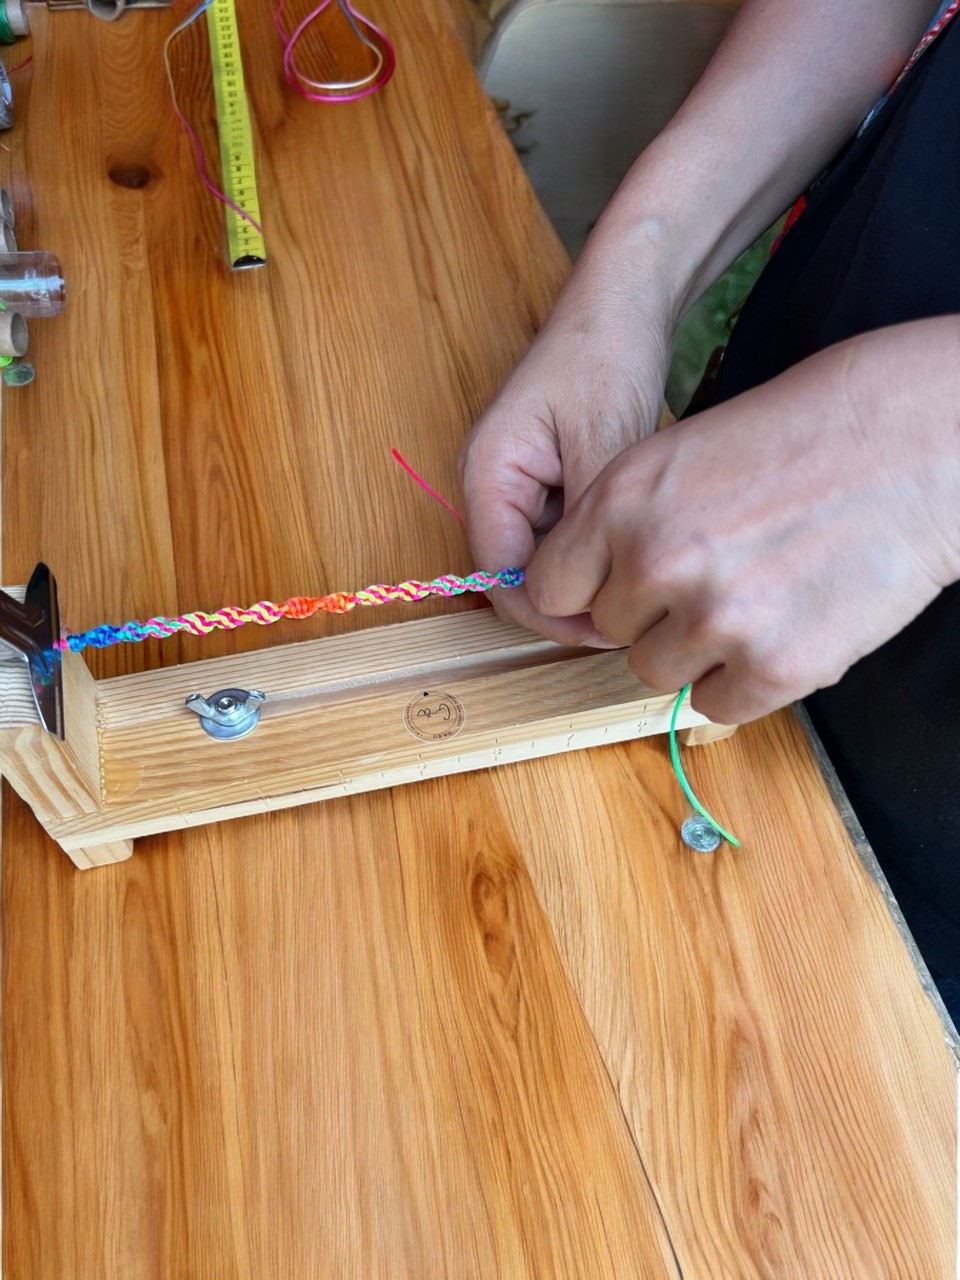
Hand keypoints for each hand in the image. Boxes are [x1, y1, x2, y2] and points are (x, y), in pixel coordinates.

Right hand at [459, 240, 673, 644]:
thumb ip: (590, 520)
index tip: (606, 631)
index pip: (500, 576)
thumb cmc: (604, 354)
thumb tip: (596, 592)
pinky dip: (596, 557)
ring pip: (543, 564)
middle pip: (517, 577)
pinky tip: (635, 559)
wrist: (622, 304)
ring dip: (585, 582)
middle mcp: (493, 488)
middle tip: (634, 621)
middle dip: (569, 604)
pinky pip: (564, 541)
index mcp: (487, 475)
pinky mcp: (547, 487)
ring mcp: (519, 489)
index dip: (549, 613)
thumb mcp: (604, 440)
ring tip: (641, 592)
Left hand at [524, 324, 959, 722]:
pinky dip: (740, 681)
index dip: (586, 592)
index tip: (617, 591)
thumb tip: (593, 588)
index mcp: (621, 501)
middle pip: (609, 633)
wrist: (915, 444)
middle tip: (713, 578)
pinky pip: (715, 706)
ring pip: (656, 673)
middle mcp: (656, 560)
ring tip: (752, 599)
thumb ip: (624, 522)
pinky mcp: (775, 666)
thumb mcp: (682, 452)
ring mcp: (715, 617)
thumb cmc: (805, 435)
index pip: (550, 586)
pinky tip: (776, 632)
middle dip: (650, 614)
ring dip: (694, 650)